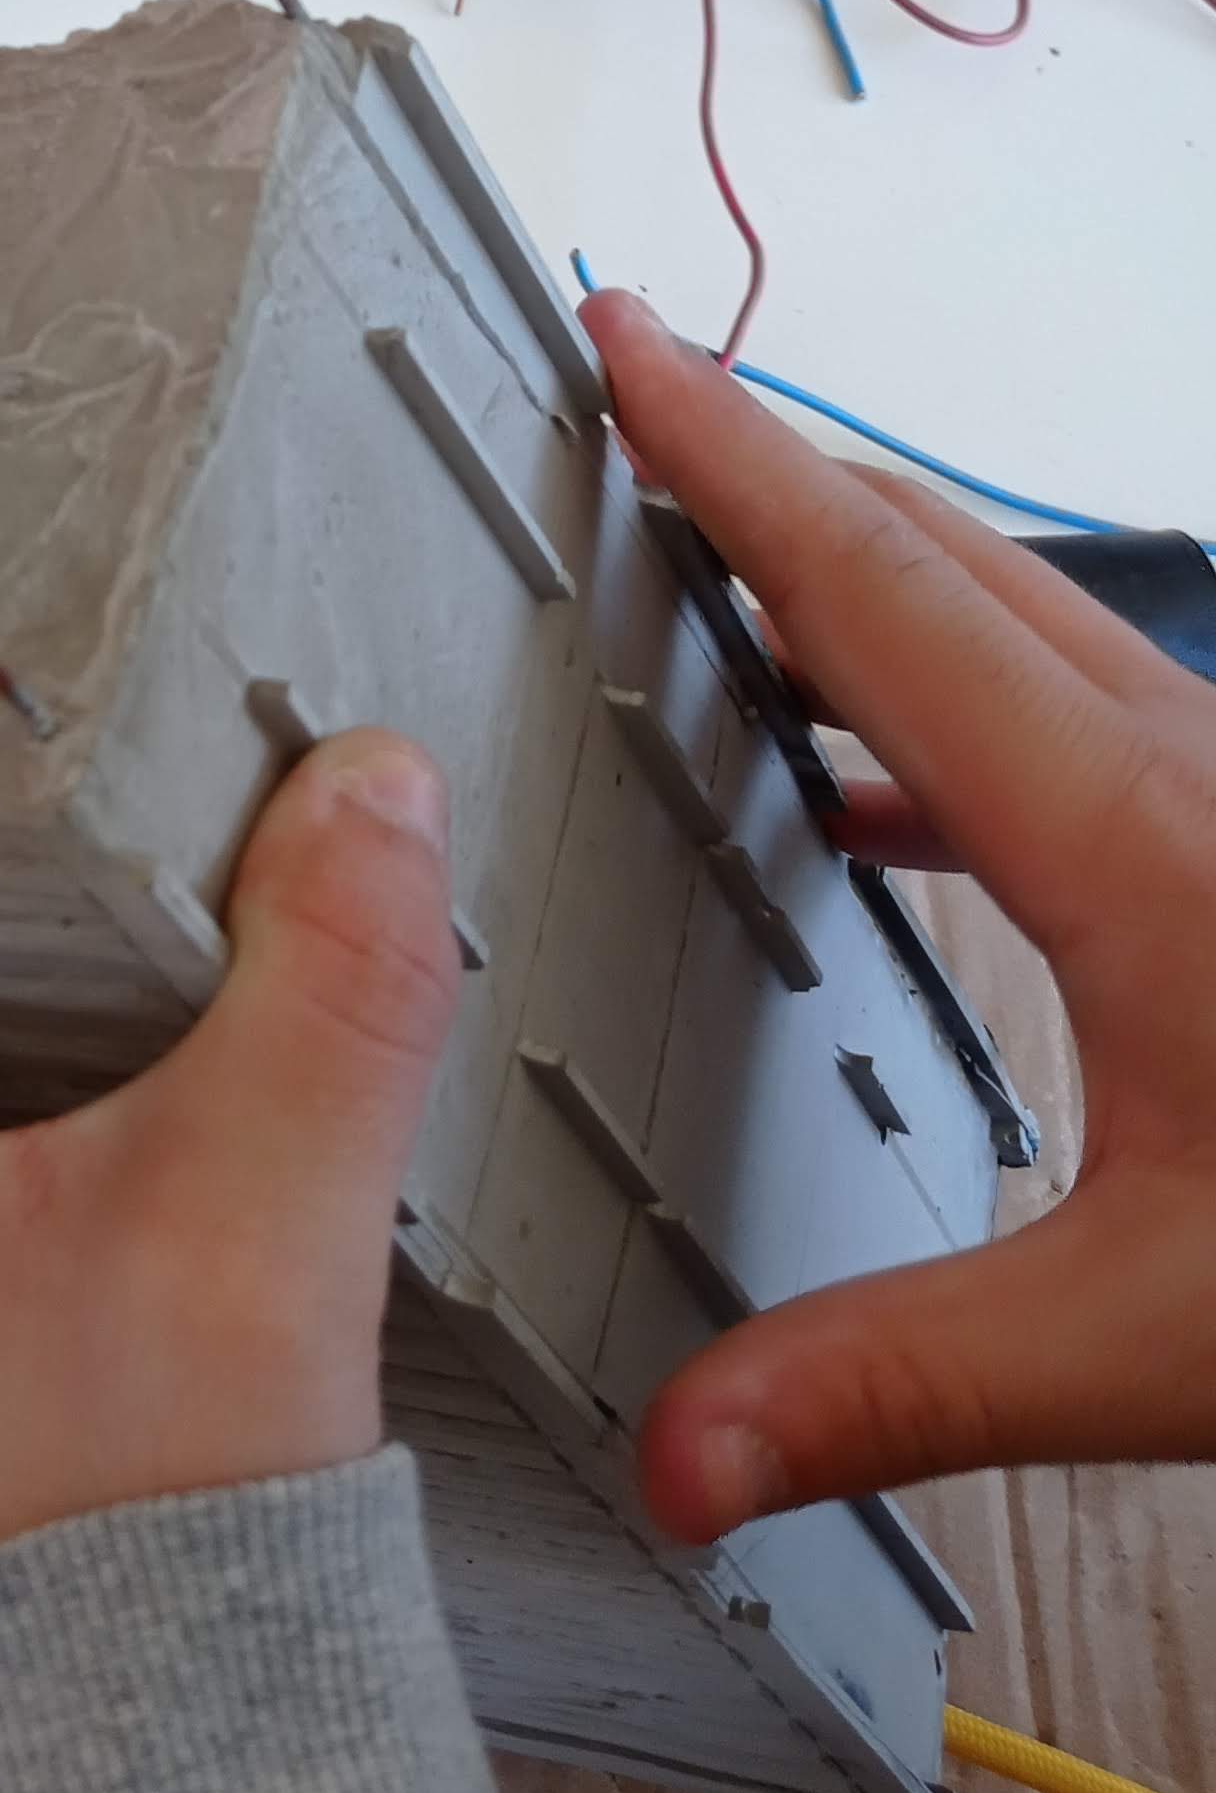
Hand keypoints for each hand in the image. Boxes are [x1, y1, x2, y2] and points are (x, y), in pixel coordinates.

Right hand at [583, 289, 1215, 1540]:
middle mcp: (1188, 776)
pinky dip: (948, 705)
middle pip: (942, 560)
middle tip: (649, 408)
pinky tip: (891, 804)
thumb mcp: (1158, 1335)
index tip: (632, 341)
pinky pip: (1079, 715)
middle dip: (777, 470)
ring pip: (1025, 626)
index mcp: (1125, 837)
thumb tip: (690, 1451)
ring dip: (868, 584)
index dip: (730, 458)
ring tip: (740, 588)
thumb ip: (901, 1380)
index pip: (872, 593)